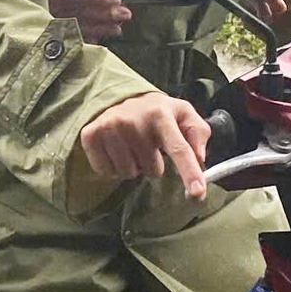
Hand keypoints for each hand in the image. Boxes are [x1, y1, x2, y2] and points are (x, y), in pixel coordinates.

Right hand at [79, 92, 212, 199]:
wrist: (118, 98)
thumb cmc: (156, 112)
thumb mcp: (182, 114)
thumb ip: (197, 133)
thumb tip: (199, 158)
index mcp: (161, 114)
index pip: (178, 148)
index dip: (190, 172)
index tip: (198, 193)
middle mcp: (134, 121)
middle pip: (153, 170)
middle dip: (154, 164)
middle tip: (149, 146)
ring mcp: (110, 128)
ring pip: (129, 173)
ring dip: (134, 166)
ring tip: (132, 147)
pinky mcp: (91, 136)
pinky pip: (108, 172)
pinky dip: (114, 167)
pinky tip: (116, 150)